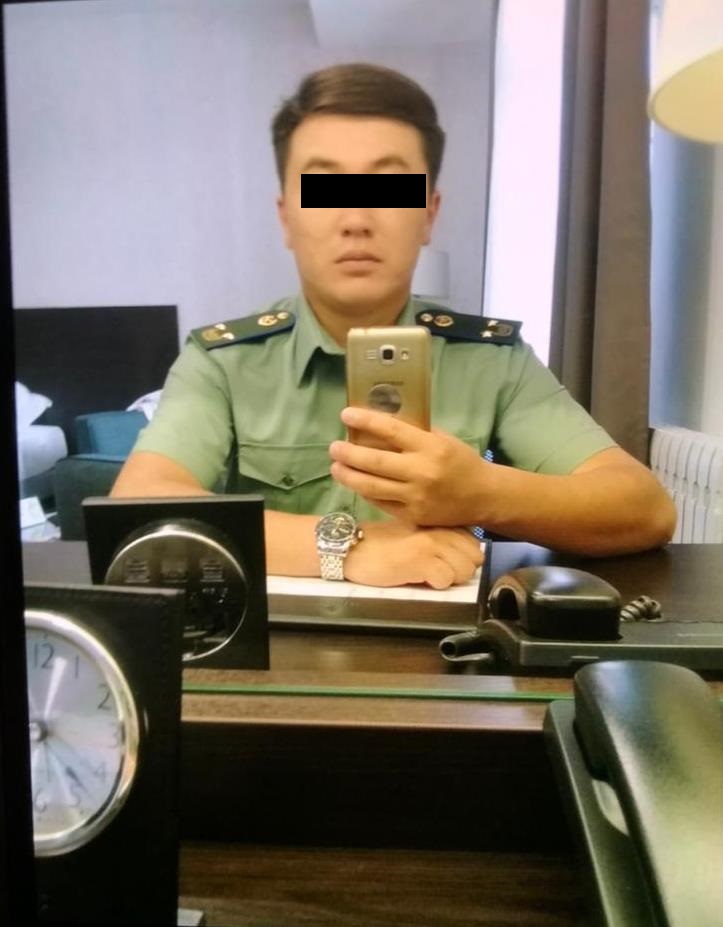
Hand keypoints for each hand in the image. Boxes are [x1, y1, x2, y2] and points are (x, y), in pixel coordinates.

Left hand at [329, 407, 488, 525]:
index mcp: (430, 447)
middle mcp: (421, 472)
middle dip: (348, 453)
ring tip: (335, 467)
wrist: (483, 496)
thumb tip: (380, 425)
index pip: (391, 430)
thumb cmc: (461, 462)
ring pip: (371, 487)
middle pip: (374, 462)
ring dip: (349, 476)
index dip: (365, 421)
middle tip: (334, 447)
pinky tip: (357, 483)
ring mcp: (416, 497)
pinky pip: (381, 503)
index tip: (346, 414)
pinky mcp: (413, 516)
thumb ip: (414, 434)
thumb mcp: (443, 440)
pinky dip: (365, 492)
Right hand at [344, 520, 483, 588]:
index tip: (446, 562)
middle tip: (438, 572)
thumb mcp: (415, 532)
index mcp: (439, 522)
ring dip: (450, 579)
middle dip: (460, 570)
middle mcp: (439, 530)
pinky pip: (446, 581)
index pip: (474, 543)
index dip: (463, 557)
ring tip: (428, 576)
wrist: (352, 547)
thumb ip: (439, 537)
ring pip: (465, 571)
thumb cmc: (382, 543)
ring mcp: (431, 545)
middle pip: (475, 559)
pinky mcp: (420, 562)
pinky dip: (436, 585)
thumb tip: (463, 556)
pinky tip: (420, 579)